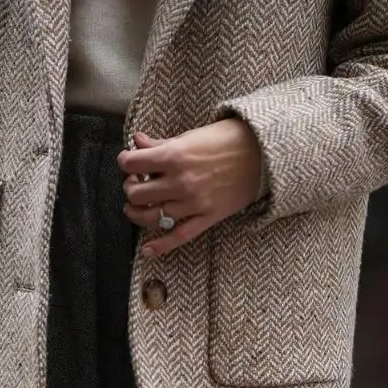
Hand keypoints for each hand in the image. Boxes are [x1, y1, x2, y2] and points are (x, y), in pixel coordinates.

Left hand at [119, 119, 264, 258]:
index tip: (128, 161)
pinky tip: (147, 250)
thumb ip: (161, 144)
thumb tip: (136, 141)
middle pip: (137, 193)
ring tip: (135, 207)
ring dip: (137, 213)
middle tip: (136, 182)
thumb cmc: (226, 140)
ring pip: (151, 217)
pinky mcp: (206, 218)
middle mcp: (180, 182)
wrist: (262, 154)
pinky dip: (160, 246)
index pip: (132, 163)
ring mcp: (193, 203)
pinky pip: (178, 237)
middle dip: (130, 188)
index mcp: (174, 156)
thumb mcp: (190, 136)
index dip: (125, 161)